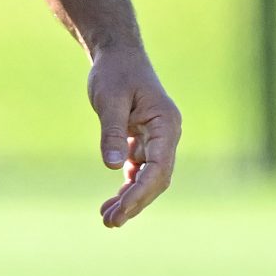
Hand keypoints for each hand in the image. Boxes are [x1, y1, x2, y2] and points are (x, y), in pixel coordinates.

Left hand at [88, 45, 180, 228]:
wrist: (116, 53)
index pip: (159, 167)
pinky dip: (127, 186)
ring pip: (148, 177)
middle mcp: (167, 134)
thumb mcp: (109, 99)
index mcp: (166, 124)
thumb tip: (113, 168)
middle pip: (157, 178)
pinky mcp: (143, 140)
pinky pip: (139, 169)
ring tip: (108, 219)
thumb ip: (111, 132)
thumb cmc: (114, 72)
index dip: (141, 192)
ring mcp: (157, 139)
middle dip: (135, 202)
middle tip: (111, 222)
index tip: (122, 210)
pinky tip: (112, 204)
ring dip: (130, 198)